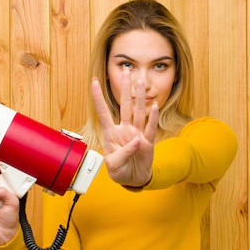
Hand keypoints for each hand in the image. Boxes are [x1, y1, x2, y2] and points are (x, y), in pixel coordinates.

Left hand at [91, 69, 158, 186]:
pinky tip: (155, 106)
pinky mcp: (148, 141)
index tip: (94, 82)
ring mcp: (137, 133)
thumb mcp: (113, 165)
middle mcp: (124, 129)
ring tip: (141, 82)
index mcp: (111, 133)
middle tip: (127, 71)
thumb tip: (136, 141)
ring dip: (140, 97)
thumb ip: (122, 153)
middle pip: (125, 105)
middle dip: (125, 88)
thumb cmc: (120, 171)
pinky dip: (153, 117)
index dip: (98, 97)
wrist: (134, 179)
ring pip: (138, 112)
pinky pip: (150, 127)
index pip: (103, 112)